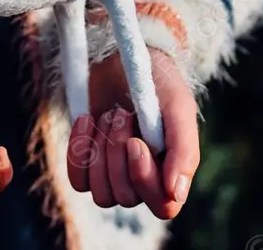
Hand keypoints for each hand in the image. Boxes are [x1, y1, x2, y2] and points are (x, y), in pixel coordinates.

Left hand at [66, 48, 199, 218]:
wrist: (123, 56)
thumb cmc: (157, 81)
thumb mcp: (177, 106)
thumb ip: (184, 150)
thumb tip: (175, 194)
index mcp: (173, 169)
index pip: (163, 206)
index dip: (146, 181)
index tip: (136, 142)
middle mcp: (145, 178)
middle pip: (127, 197)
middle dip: (118, 152)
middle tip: (123, 113)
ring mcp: (115, 174)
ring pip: (102, 195)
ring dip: (101, 151)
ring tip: (110, 115)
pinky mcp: (89, 165)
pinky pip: (79, 181)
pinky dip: (79, 150)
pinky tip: (87, 119)